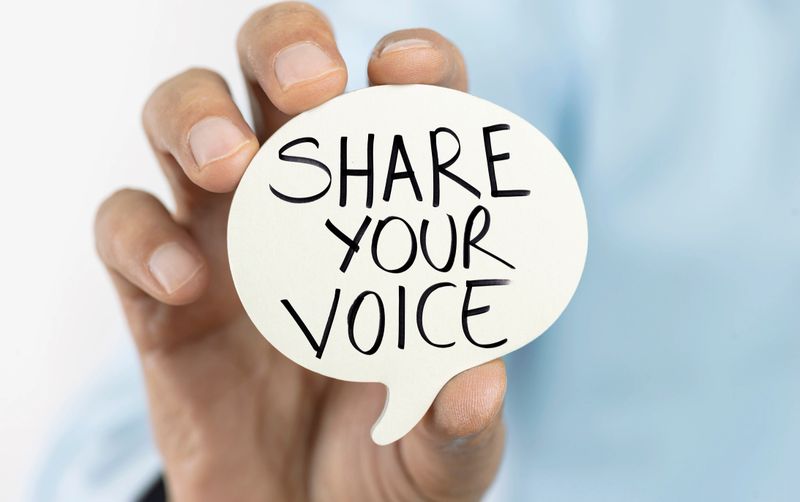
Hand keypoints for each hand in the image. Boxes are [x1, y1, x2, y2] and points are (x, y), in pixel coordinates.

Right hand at [95, 3, 504, 499]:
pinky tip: (184, 284)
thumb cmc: (384, 468)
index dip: (412, 64)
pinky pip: (124, 228)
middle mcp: (303, 206)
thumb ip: (459, 419)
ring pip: (183, 119)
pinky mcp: (154, 292)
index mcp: (387, 217)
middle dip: (286, 46)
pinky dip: (140, 237)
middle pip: (277, 74)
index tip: (405, 70)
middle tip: (311, 86)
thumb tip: (475, 384)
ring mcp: (222, 238)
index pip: (403, 103)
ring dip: (195, 117)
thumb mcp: (440, 453)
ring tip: (228, 165)